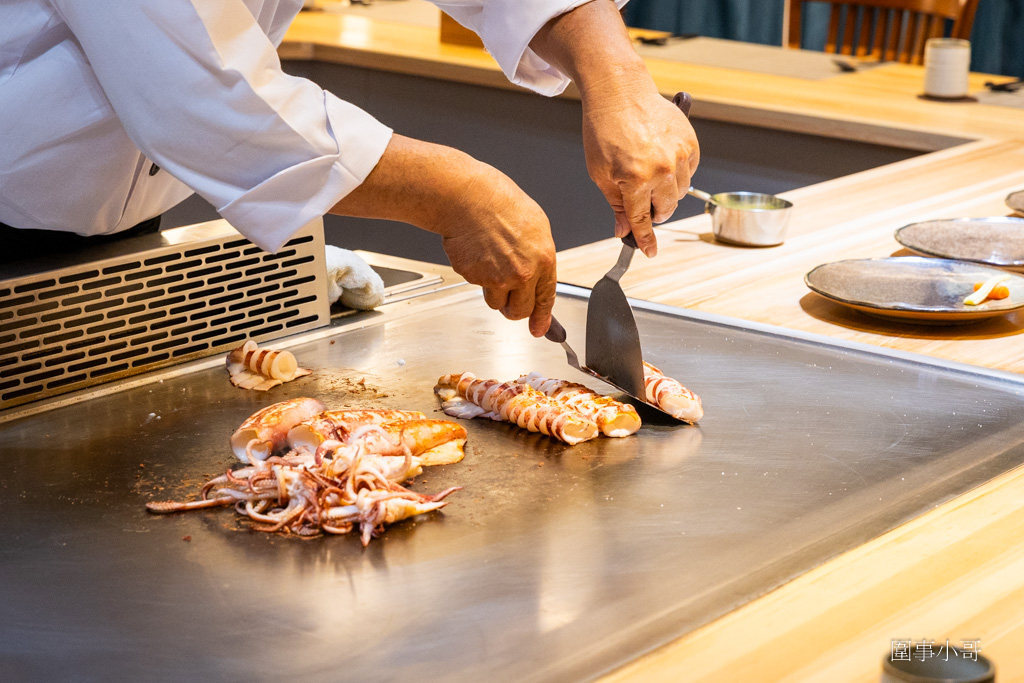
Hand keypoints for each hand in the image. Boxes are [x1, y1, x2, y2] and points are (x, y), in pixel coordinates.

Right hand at [329, 135, 556, 336]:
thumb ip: (538, 257)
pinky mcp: (474, 277)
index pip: (545, 298)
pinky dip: (476, 274)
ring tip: (490, 261)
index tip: (539, 329)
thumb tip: (537, 279)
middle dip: (514, 308)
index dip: (542, 318)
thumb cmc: (499, 202)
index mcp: (543, 259)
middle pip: (519, 311)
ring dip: (493, 290)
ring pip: (496, 302)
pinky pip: (477, 286)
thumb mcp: (535, 226)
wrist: (466, 197)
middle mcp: (522, 273)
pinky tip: (477, 252)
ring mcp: (496, 277)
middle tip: (508, 296)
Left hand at [582, 83, 698, 256]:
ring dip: (666, 192)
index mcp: (636, 178)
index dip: (645, 240)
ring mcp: (681, 155)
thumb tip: (624, 230)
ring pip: (680, 193)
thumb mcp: (600, 173)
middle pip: (665, 210)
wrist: (620, 92)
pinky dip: (677, 173)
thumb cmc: (605, 129)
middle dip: (653, 212)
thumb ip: (616, 205)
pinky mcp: (691, 143)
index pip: (642, 220)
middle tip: (640, 202)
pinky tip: (660, 160)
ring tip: (648, 174)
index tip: (648, 252)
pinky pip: (690, 172)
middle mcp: (663, 169)